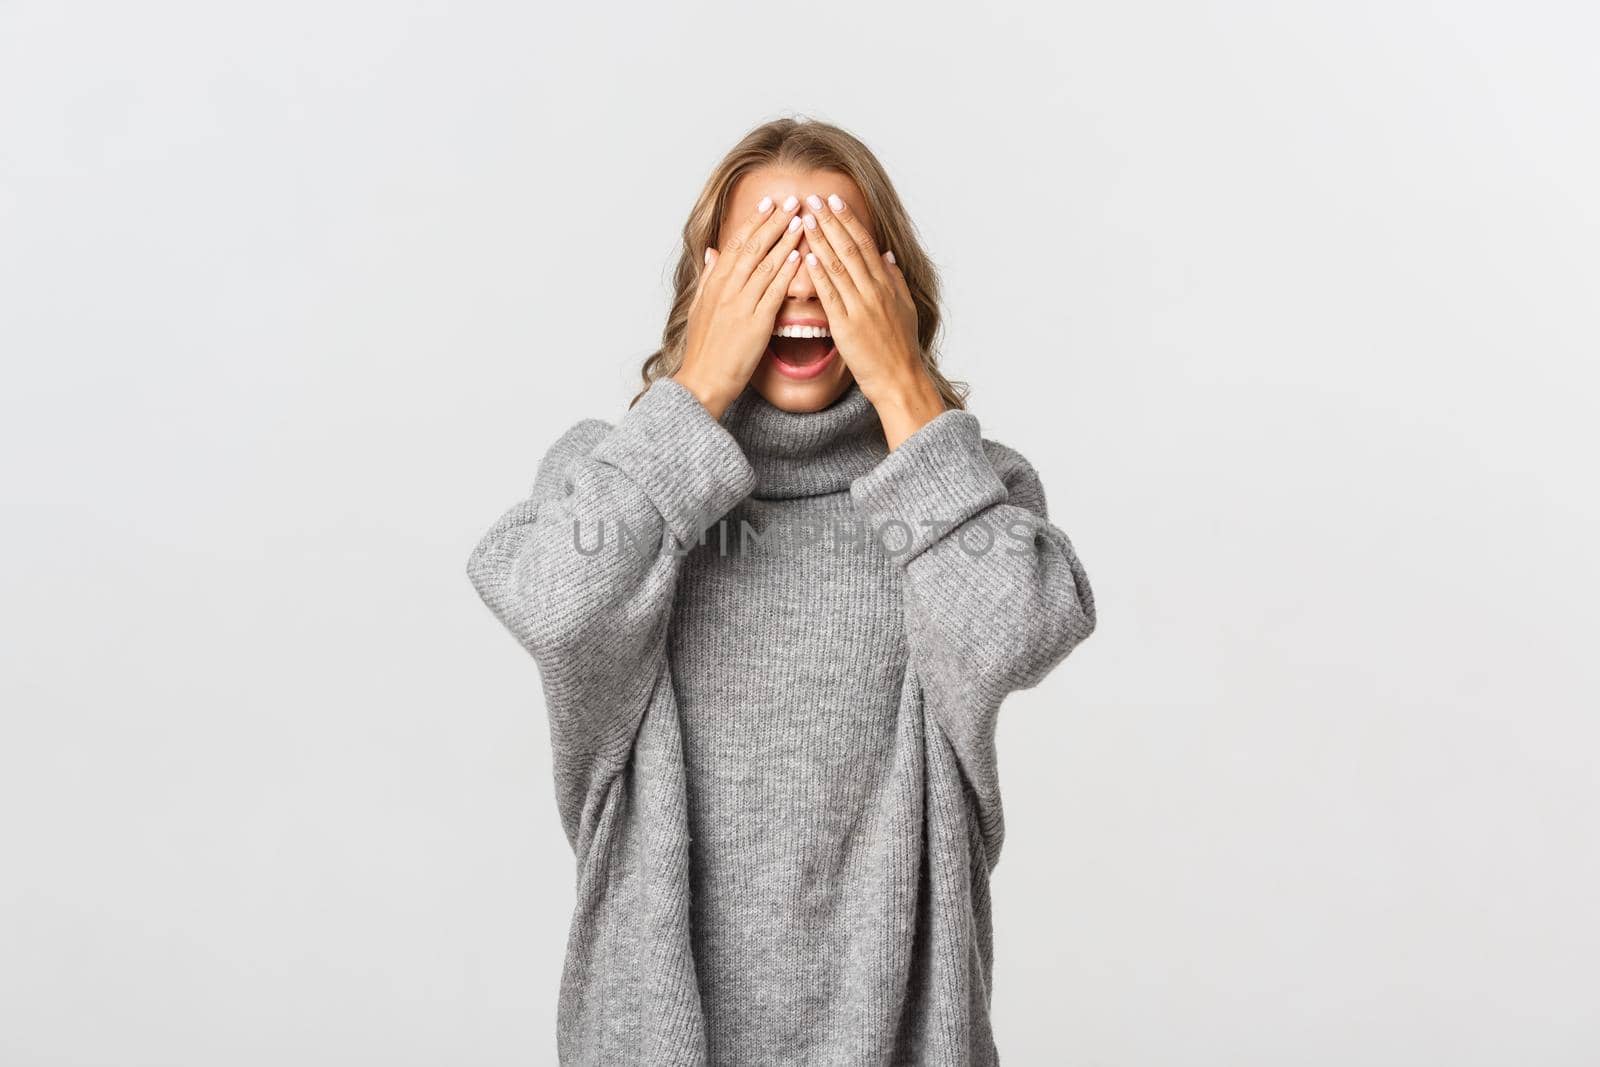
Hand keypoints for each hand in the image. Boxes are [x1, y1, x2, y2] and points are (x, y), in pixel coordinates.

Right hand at [673, 194, 805, 418]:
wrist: (702, 382)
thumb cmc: (704, 350)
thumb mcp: (699, 308)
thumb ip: (708, 278)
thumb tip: (712, 253)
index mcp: (713, 284)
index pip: (737, 243)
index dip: (755, 221)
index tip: (770, 203)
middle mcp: (726, 289)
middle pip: (753, 247)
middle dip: (774, 221)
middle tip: (793, 201)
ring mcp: (740, 305)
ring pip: (765, 264)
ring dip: (785, 239)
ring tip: (802, 220)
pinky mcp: (754, 324)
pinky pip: (772, 292)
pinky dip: (785, 272)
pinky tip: (799, 256)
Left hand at [799, 193, 946, 447]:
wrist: (900, 378)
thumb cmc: (900, 347)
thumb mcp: (904, 307)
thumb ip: (894, 279)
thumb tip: (886, 254)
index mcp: (887, 284)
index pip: (864, 242)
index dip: (848, 219)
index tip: (833, 200)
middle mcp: (875, 290)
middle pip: (850, 247)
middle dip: (829, 220)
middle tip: (812, 198)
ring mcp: (861, 307)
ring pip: (839, 266)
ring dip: (821, 239)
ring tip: (805, 218)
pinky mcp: (847, 327)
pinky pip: (831, 296)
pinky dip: (820, 275)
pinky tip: (808, 257)